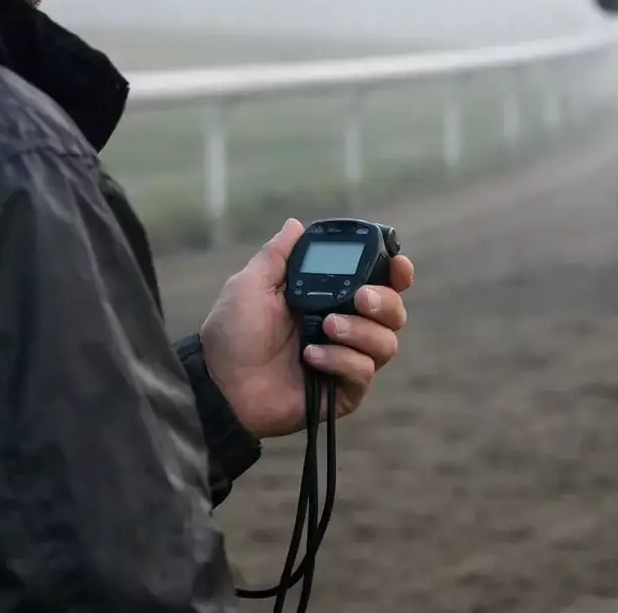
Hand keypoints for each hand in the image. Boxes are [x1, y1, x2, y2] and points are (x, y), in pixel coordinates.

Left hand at [200, 218, 413, 438]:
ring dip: (361, 331)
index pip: (379, 283)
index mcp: (329, 298)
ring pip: (386, 343)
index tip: (398, 266)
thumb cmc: (232, 333)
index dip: (397, 273)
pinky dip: (342, 360)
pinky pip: (364, 372)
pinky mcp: (342, 392)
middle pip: (394, 312)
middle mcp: (345, 328)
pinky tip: (311, 357)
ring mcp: (345, 361)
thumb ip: (277, 255)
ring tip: (327, 327)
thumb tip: (295, 224)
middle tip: (358, 298)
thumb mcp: (251, 285)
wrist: (220, 383)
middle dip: (384, 301)